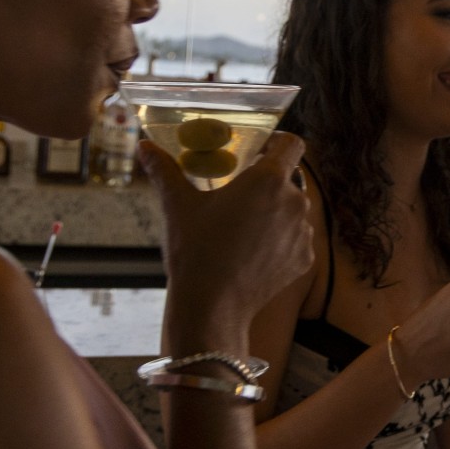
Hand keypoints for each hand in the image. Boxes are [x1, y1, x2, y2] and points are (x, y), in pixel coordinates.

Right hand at [145, 133, 313, 340]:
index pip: (291, 144)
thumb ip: (164, 170)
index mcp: (269, 180)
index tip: (259, 151)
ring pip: (292, 211)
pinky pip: (295, 239)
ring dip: (273, 213)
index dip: (277, 142)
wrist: (212, 306)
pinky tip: (251, 251)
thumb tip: (144, 146)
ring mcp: (304, 233)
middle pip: (287, 180)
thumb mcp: (177, 206)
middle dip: (265, 184)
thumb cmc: (195, 251)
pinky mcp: (305, 259)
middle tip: (237, 194)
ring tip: (241, 228)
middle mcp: (295, 202)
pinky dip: (279, 241)